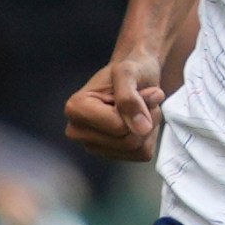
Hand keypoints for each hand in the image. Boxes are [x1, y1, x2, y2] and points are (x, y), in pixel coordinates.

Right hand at [65, 48, 166, 163]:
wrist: (137, 76)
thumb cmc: (131, 70)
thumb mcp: (129, 72)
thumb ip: (130, 97)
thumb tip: (141, 128)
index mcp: (75, 109)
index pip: (118, 126)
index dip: (136, 109)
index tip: (137, 91)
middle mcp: (78, 132)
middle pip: (127, 141)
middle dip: (144, 119)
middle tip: (143, 99)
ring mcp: (93, 146)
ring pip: (136, 149)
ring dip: (149, 126)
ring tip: (141, 108)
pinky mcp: (110, 155)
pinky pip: (142, 154)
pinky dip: (149, 136)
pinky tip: (139, 120)